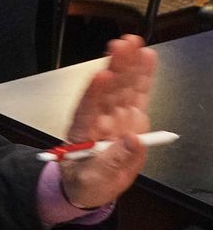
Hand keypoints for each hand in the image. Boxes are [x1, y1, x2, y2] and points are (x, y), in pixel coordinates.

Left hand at [60, 35, 156, 207]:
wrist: (91, 185)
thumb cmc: (86, 181)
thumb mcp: (94, 179)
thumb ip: (112, 161)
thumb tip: (133, 141)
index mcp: (82, 133)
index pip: (86, 110)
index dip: (94, 94)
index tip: (101, 77)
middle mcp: (98, 118)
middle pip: (107, 90)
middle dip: (114, 67)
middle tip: (121, 45)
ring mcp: (115, 114)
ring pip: (122, 86)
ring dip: (128, 64)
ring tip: (133, 43)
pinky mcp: (131, 116)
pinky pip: (138, 93)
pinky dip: (143, 76)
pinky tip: (147, 57)